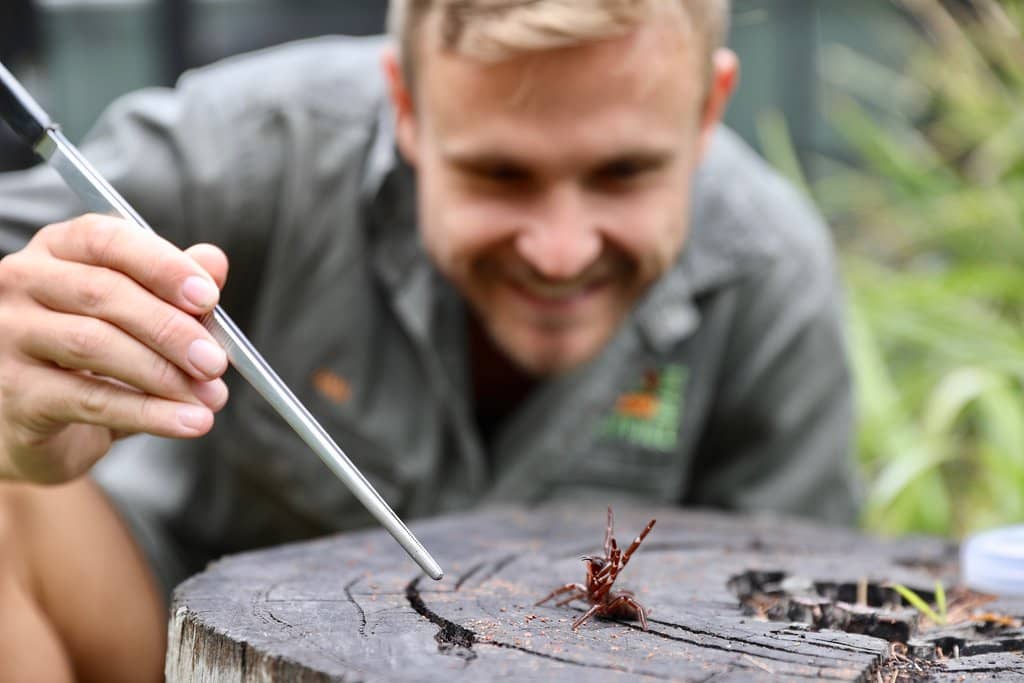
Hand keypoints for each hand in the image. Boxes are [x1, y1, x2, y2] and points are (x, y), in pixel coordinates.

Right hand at [0, 214, 230, 482]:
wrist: (35, 425)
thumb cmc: (88, 357)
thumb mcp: (136, 316)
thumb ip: (172, 288)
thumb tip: (214, 260)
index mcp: (57, 249)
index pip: (107, 240)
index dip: (163, 266)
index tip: (209, 298)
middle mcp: (21, 282)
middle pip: (103, 292)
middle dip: (171, 329)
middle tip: (216, 361)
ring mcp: (8, 335)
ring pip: (94, 345)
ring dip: (165, 374)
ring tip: (211, 397)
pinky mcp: (14, 392)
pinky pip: (89, 400)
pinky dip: (149, 413)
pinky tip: (188, 422)